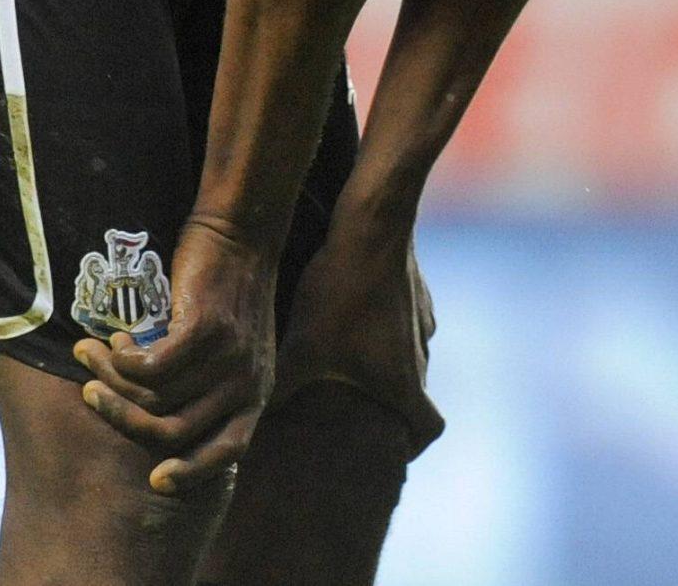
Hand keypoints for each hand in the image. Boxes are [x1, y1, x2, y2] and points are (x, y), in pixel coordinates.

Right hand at [73, 215, 277, 494]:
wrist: (241, 232)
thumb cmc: (229, 291)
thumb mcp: (236, 348)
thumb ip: (212, 386)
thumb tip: (162, 426)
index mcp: (257, 393)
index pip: (228, 451)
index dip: (191, 473)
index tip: (155, 481)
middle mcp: (247, 381)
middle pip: (173, 430)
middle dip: (122, 418)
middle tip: (90, 396)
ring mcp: (228, 356)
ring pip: (155, 396)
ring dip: (112, 380)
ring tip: (90, 355)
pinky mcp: (206, 328)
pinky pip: (151, 367)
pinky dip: (124, 360)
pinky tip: (116, 341)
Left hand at [274, 221, 445, 456]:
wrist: (373, 226)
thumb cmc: (341, 292)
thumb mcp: (301, 348)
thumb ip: (280, 389)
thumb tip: (248, 423)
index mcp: (404, 379)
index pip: (429, 429)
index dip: (414, 446)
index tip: (392, 451)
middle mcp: (421, 352)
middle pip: (414, 392)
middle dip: (389, 405)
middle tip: (354, 410)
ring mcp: (422, 318)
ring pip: (409, 354)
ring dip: (386, 363)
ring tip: (348, 362)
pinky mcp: (417, 289)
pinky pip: (405, 320)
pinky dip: (386, 328)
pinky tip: (353, 315)